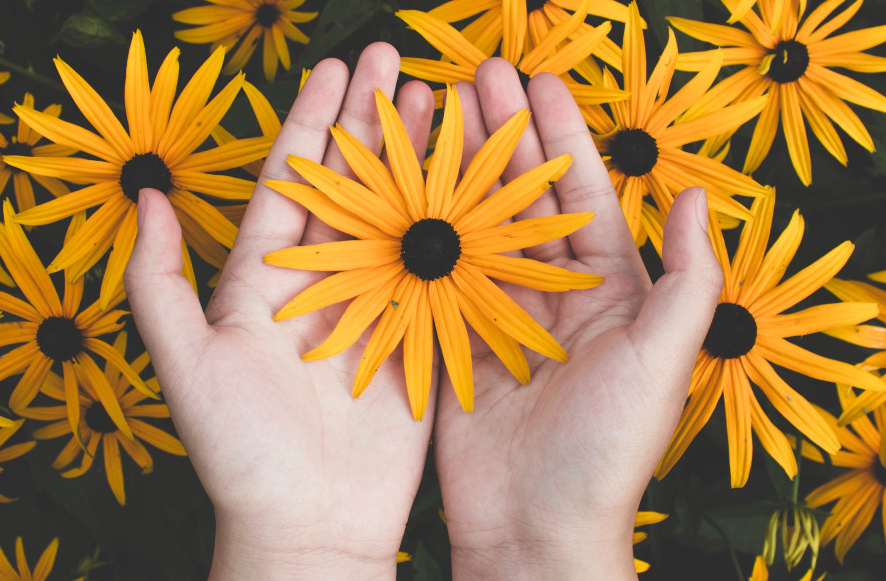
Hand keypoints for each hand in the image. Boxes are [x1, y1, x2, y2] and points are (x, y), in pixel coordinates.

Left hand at [124, 43, 435, 580]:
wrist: (309, 524)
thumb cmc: (240, 452)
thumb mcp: (184, 364)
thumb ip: (157, 283)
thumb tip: (149, 198)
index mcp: (265, 280)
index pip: (292, 182)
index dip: (313, 123)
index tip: (336, 69)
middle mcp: (323, 283)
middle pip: (352, 186)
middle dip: (373, 123)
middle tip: (400, 62)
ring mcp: (374, 307)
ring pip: (400, 216)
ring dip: (419, 160)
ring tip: (441, 103)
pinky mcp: (417, 338)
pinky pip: (437, 271)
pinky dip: (457, 225)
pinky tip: (475, 183)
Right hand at [431, 59, 723, 579]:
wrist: (536, 527)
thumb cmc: (607, 449)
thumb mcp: (663, 359)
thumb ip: (687, 278)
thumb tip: (698, 195)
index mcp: (607, 291)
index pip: (580, 194)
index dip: (559, 135)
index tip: (534, 81)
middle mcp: (551, 293)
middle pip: (521, 198)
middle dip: (499, 135)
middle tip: (471, 78)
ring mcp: (497, 314)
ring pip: (475, 226)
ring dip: (456, 170)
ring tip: (432, 115)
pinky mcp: (453, 340)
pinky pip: (437, 274)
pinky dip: (420, 231)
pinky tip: (401, 189)